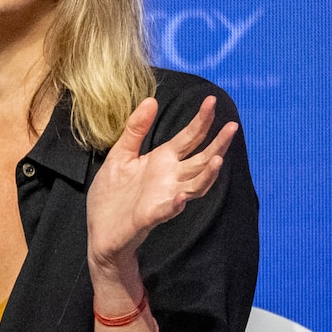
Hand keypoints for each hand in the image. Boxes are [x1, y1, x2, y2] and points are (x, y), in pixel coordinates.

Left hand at [87, 96, 236, 268]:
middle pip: (201, 160)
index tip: (211, 101)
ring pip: (194, 186)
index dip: (201, 121)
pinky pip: (167, 211)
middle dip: (217, 144)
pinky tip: (180, 197)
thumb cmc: (112, 195)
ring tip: (219, 159)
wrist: (99, 231)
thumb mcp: (120, 155)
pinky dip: (175, 205)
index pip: (189, 138)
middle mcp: (169, 178)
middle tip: (232, 126)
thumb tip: (151, 100)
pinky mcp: (149, 217)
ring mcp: (163, 198)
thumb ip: (135, 130)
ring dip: (207, 175)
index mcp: (162, 161)